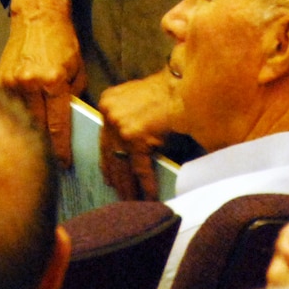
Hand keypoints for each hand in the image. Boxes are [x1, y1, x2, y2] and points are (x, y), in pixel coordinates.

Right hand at [0, 0, 85, 166]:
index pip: (58, 124)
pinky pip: (8, 106)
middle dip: (46, 145)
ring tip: (37, 147)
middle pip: (37, 126)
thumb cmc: (61, 42)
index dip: (61, 147)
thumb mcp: (77, 69)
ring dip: (29, 132)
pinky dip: (17, 115)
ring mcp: (10, 82)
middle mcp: (29, 82)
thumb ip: (73, 97)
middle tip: (53, 162)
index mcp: (52, 80)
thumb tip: (70, 124)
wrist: (37, 18)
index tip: (65, 163)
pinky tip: (22, 123)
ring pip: (20, 118)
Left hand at [97, 70, 176, 199]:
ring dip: (128, 186)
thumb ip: (130, 122)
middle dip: (116, 178)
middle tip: (119, 194)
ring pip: (121, 164)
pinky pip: (139, 167)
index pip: (105, 139)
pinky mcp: (134, 138)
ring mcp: (119, 126)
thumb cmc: (168, 93)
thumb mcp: (140, 103)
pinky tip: (150, 196)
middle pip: (110, 154)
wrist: (182, 86)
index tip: (108, 177)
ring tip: (132, 201)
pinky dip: (146, 183)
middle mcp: (109, 114)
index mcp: (108, 102)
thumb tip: (133, 152)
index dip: (108, 161)